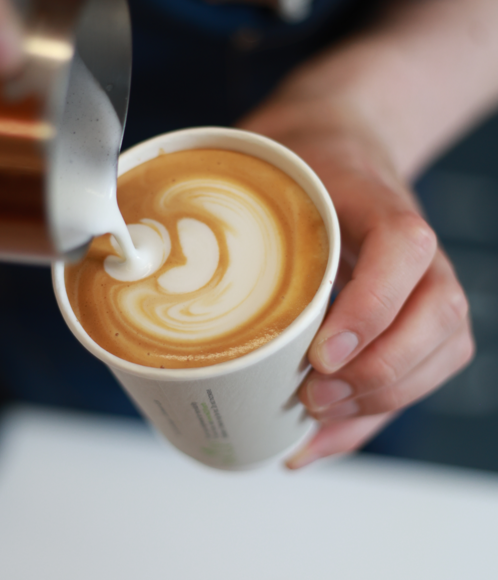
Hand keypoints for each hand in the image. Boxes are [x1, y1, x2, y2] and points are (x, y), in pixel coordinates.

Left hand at [239, 84, 473, 467]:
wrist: (341, 142)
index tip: (323, 351)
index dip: (372, 306)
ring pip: (443, 350)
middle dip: (377, 376)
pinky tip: (324, 437)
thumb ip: (220, 198)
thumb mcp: (265, 161)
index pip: (404, 248)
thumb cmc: (303, 158)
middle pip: (439, 315)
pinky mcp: (413, 316)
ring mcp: (422, 282)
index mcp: (377, 200)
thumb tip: (137, 251)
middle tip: (311, 398)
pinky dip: (374, 417)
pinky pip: (421, 373)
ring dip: (381, 403)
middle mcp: (414, 247)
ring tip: (316, 421)